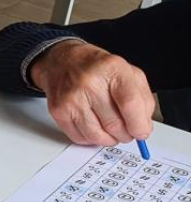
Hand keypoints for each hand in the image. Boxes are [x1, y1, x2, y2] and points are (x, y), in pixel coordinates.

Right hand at [30, 40, 154, 145]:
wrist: (63, 61)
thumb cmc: (98, 69)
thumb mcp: (129, 73)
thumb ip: (142, 100)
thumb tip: (142, 128)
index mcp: (112, 70)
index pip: (130, 104)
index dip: (139, 124)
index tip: (141, 132)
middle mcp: (90, 83)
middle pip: (114, 125)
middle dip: (125, 134)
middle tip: (126, 131)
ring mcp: (72, 98)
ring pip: (97, 136)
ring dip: (108, 139)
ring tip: (110, 130)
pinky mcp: (59, 111)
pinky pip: (80, 138)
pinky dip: (90, 138)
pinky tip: (93, 126)